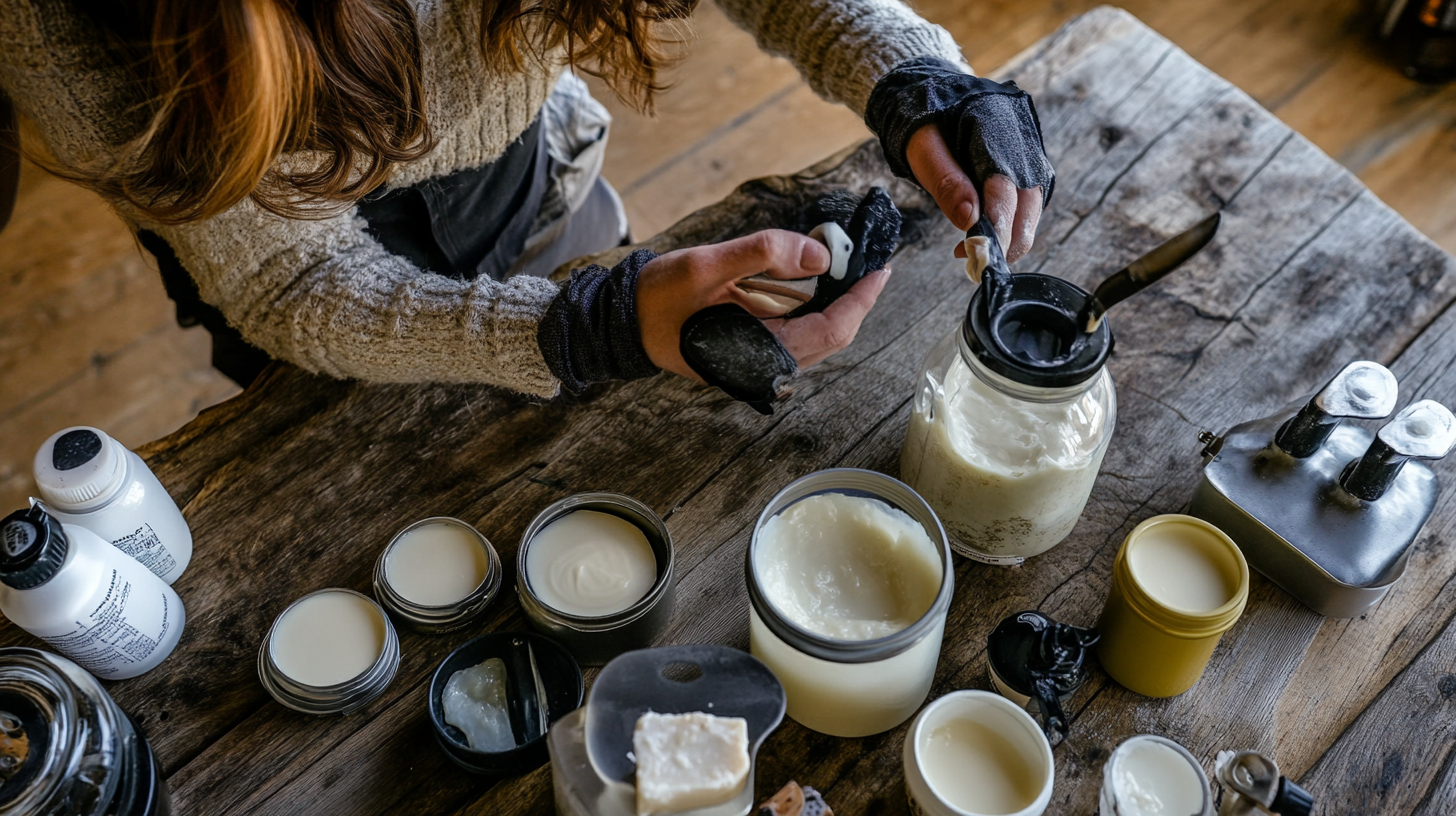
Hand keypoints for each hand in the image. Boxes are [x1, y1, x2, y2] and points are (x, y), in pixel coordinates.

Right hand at [636, 229, 891, 379]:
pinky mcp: (751, 349)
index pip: (833, 329)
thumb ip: (763, 255)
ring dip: (832, 299)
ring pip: (814, 331)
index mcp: (762, 353)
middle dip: (853, 296)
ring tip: (841, 263)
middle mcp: (767, 364)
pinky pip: (794, 328)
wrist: (622, 321)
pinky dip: (808, 303)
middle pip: (831, 333)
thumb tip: (819, 255)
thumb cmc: (659, 298)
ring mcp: (759, 359)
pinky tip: (807, 278)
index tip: (882, 269)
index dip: (862, 299)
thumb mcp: (707, 266)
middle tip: (866, 259)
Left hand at [906, 124, 1043, 261]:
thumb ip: (946, 181)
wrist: (939, 95)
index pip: (1003, 190)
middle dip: (1006, 240)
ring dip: (1008, 235)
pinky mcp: (1029, 164)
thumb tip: (969, 221)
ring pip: (1032, 206)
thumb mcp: (923, 149)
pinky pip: (1028, 200)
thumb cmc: (927, 123)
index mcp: (994, 130)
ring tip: (972, 249)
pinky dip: (1010, 222)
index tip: (979, 255)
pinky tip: (984, 231)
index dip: (995, 227)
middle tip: (974, 261)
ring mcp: (1030, 152)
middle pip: (1028, 203)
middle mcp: (1022, 141)